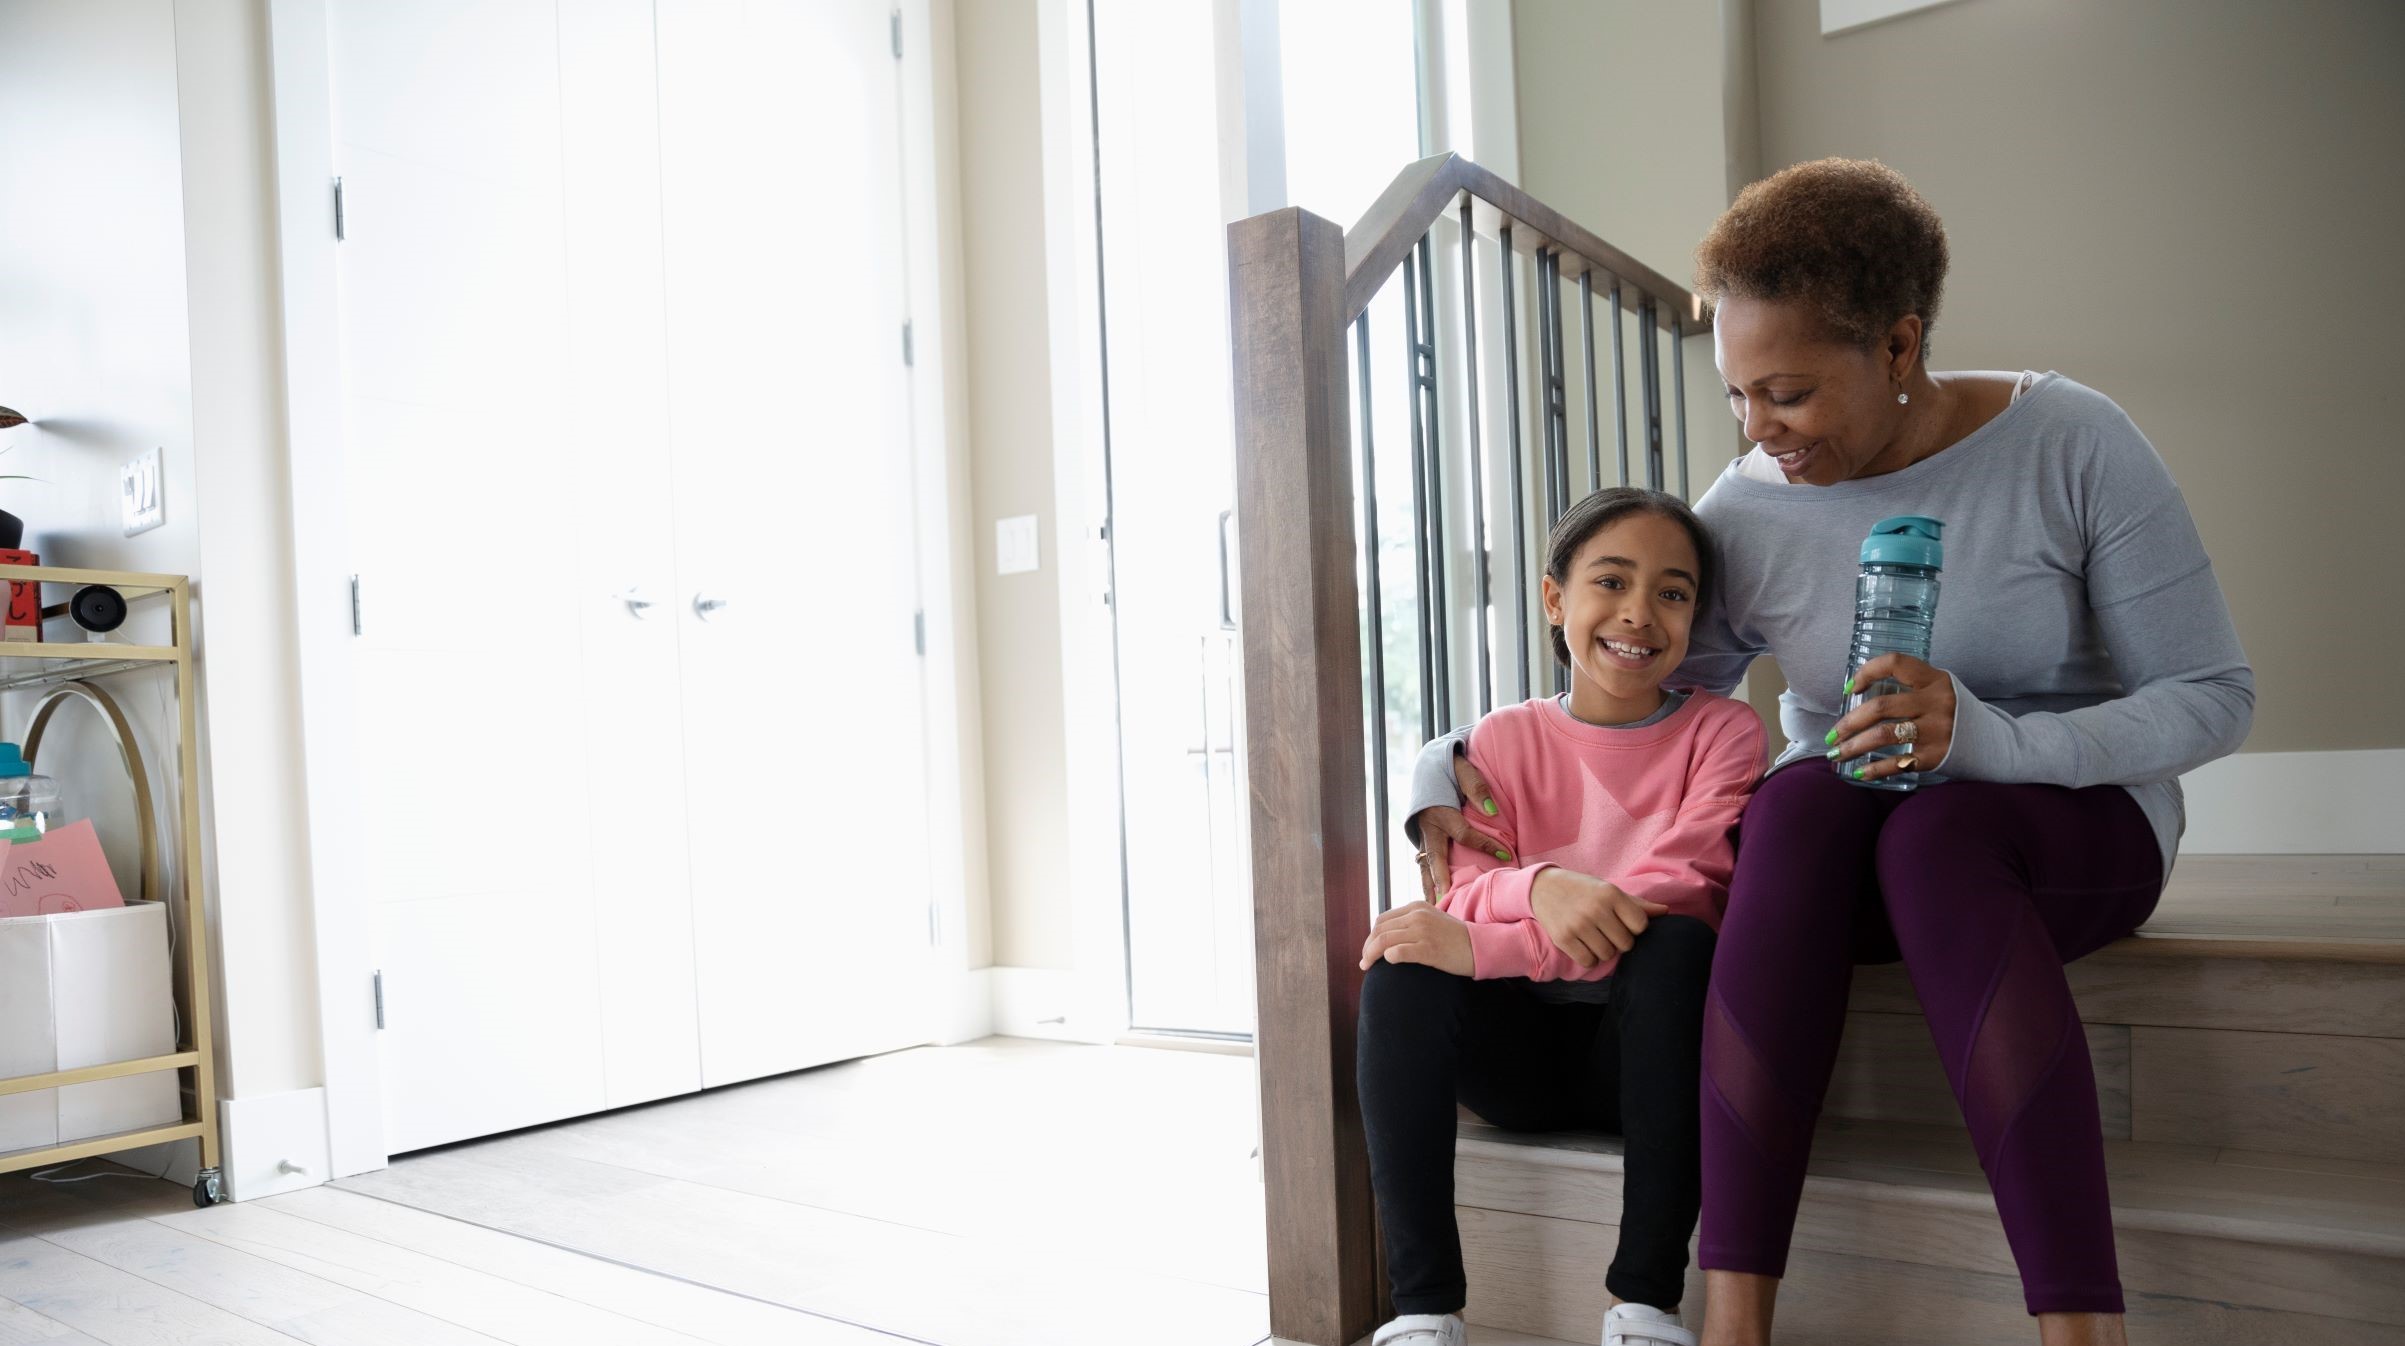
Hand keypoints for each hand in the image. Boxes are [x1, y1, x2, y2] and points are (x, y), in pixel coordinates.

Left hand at [1359, 900, 1475, 975]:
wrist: (1480, 946)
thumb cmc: (1456, 938)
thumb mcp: (1433, 919)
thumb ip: (1412, 922)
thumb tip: (1389, 936)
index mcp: (1416, 907)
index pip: (1382, 920)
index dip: (1371, 936)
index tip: (1368, 950)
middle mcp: (1417, 915)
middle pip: (1379, 930)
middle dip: (1367, 947)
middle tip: (1364, 962)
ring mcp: (1423, 931)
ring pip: (1384, 941)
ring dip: (1371, 955)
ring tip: (1368, 967)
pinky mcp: (1428, 949)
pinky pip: (1397, 953)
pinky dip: (1388, 958)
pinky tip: (1388, 965)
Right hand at [1408, 750, 1510, 904]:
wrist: (1426, 765)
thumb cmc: (1448, 767)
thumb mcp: (1461, 768)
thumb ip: (1475, 786)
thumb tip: (1491, 812)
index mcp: (1439, 811)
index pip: (1464, 833)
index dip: (1485, 844)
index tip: (1506, 854)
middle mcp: (1428, 827)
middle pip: (1434, 857)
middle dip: (1440, 878)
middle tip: (1445, 898)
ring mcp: (1423, 836)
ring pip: (1424, 865)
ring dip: (1429, 886)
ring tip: (1434, 906)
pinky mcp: (1423, 840)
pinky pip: (1424, 864)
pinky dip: (1427, 880)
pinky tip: (1432, 898)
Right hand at [1529, 869, 1668, 966]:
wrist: (1543, 887)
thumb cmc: (1583, 890)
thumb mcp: (1609, 890)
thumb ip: (1637, 904)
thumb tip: (1666, 912)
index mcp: (1611, 894)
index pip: (1640, 925)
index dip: (1634, 928)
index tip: (1623, 923)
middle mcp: (1596, 909)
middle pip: (1625, 944)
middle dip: (1619, 941)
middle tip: (1607, 931)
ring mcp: (1579, 925)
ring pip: (1607, 955)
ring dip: (1604, 951)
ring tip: (1595, 937)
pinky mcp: (1563, 938)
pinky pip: (1588, 962)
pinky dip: (1589, 958)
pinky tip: (1583, 945)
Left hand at [1829, 653, 1956, 783]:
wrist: (1993, 742)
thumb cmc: (1956, 713)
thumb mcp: (1940, 690)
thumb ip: (1911, 686)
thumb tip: (1860, 695)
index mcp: (1935, 679)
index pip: (1895, 663)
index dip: (1867, 672)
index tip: (1850, 689)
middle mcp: (1936, 702)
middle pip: (1880, 706)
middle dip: (1849, 722)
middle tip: (1832, 734)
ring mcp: (1937, 730)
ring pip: (1883, 735)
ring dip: (1853, 746)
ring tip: (1837, 753)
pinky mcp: (1937, 756)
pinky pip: (1897, 763)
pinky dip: (1874, 769)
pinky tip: (1859, 772)